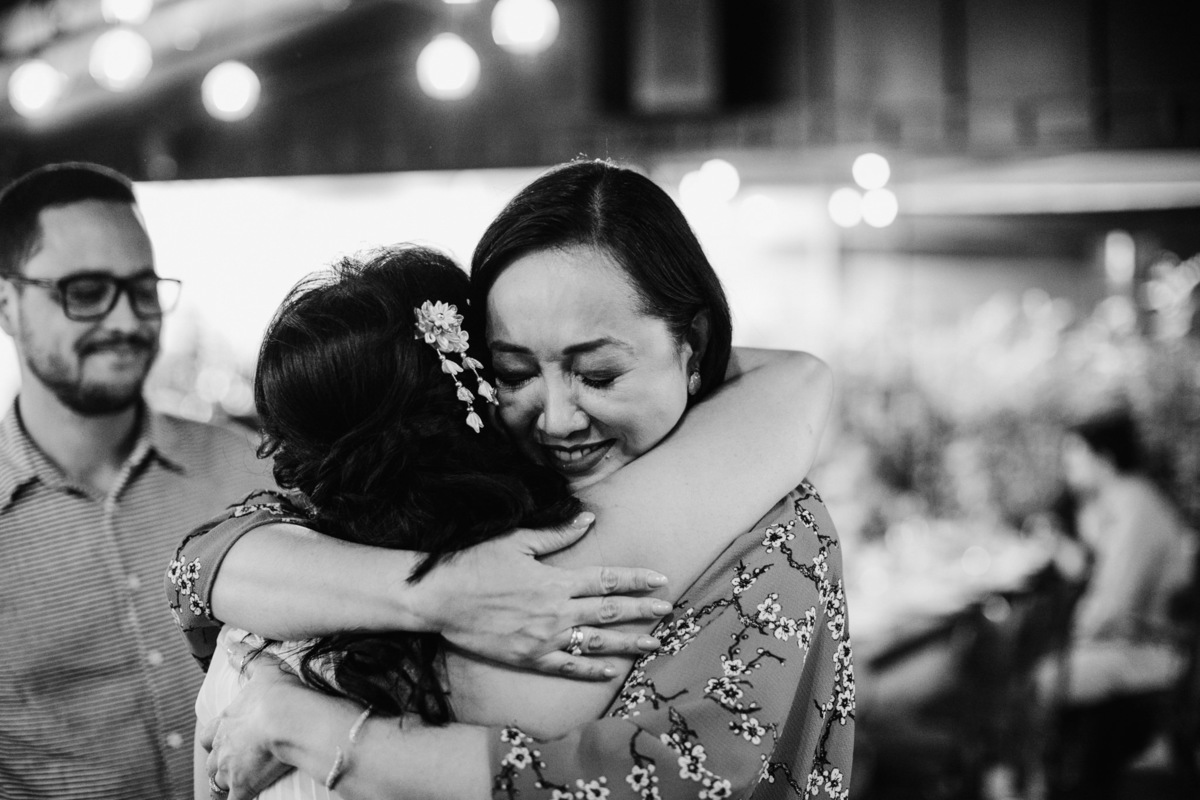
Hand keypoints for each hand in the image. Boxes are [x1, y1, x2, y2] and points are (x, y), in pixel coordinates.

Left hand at [202, 642, 297, 799]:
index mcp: (226, 721)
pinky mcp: (243, 786)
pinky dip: (236, 799)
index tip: (222, 740)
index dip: (215, 738)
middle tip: (232, 765)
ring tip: (237, 783)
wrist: (290, 720)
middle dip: (219, 764)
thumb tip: (231, 642)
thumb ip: (247, 658)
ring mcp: (231, 769)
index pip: (209, 734)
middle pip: (211, 762)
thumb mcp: (265, 670)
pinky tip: (247, 797)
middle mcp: (222, 747)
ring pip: (217, 783)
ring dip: (225, 783)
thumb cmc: (280, 694)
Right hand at [418, 513, 671, 679]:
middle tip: (668, 613)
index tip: (660, 580)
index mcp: (556, 579)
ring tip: (654, 644)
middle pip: (610, 611)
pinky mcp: (528, 658)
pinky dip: (591, 669)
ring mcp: (544, 638)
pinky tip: (612, 670)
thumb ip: (557, 534)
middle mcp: (556, 611)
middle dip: (642, 611)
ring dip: (628, 642)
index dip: (636, 579)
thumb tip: (588, 520)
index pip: (607, 579)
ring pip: (597, 642)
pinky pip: (568, 667)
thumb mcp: (517, 541)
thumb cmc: (474, 563)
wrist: (438, 598)